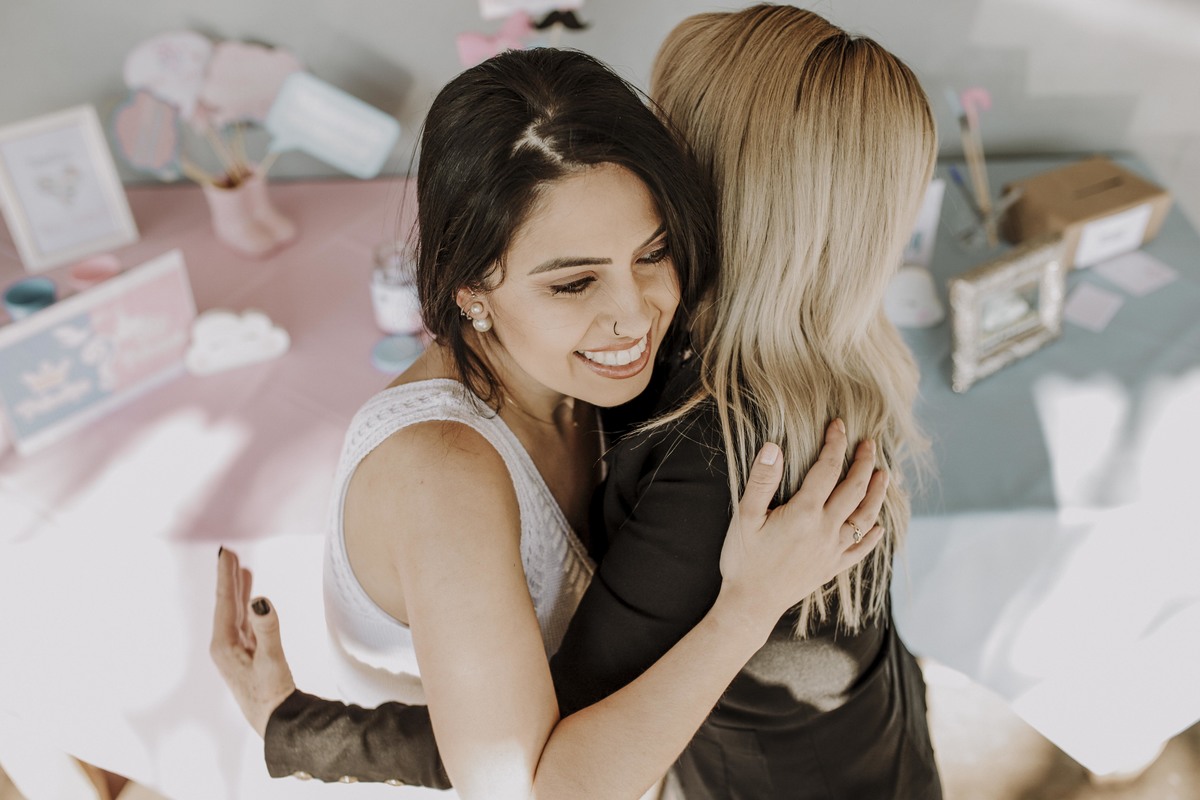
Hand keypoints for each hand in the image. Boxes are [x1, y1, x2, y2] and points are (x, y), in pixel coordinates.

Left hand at [210, 548, 296, 736]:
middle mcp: (226, 646)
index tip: (226, 553)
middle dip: (229, 579)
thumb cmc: (271, 695)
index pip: (226, 602)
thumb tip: (261, 599)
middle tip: (229, 554)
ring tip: (241, 570)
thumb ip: (267, 628)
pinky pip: (245, 623)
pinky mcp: (248, 657)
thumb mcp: (271, 660)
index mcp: (224, 645)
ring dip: (239, 591)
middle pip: (227, 605)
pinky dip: (247, 607)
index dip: (227, 576)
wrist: (275, 723)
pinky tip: (252, 602)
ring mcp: (237, 652)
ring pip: (236, 613)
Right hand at [718, 418, 886, 624]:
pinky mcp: (833, 567)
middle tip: (870, 444)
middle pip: (855, 489)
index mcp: (804, 513)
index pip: (827, 469)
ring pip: (866, 516)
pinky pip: (861, 549)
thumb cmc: (743, 559)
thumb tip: (774, 446)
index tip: (839, 425)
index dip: (835, 444)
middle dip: (865, 462)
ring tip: (885, 475)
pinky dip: (873, 535)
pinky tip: (878, 526)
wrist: (751, 604)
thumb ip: (762, 481)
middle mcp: (825, 530)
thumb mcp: (745, 516)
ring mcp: (833, 550)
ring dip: (878, 493)